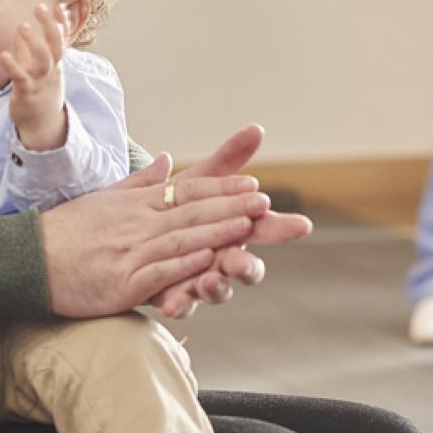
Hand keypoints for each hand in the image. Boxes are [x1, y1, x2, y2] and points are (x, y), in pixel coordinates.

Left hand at [2, 3, 70, 150]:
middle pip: (55, 46)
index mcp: (55, 63)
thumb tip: (21, 28)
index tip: (59, 5)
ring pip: (43, 60)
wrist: (42, 124)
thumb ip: (29, 48)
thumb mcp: (38, 69)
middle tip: (40, 7)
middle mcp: (51, 70)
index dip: (61, 24)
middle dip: (49, 26)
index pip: (61, 40)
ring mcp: (40, 82)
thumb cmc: (39, 91)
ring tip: (22, 26)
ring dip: (34, 42)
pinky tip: (3, 55)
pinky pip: (21, 79)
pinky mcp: (26, 93)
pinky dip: (13, 67)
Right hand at [40, 170, 278, 319]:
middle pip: (191, 212)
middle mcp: (136, 224)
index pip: (187, 192)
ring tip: (247, 226)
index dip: (222, 189)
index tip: (253, 185)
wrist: (27, 260)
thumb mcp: (103, 198)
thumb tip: (166, 161)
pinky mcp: (121, 283)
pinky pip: (158, 272)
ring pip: (181, 239)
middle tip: (264, 202)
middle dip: (231, 207)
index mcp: (136, 205)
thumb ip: (139, 183)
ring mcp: (130, 253)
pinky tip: (208, 260)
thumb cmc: (65, 232)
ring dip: (217, 232)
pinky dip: (184, 265)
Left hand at [142, 125, 313, 318]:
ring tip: (209, 282)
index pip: (262, 227)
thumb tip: (257, 128)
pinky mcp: (172, 295)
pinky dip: (179, 304)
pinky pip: (179, 303)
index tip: (302, 224)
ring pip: (216, 288)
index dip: (282, 227)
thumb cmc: (175, 211)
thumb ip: (227, 160)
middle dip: (245, 265)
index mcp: (232, 230)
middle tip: (242, 262)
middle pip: (244, 265)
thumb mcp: (196, 182)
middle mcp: (221, 257)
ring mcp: (198, 279)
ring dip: (216, 288)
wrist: (129, 236)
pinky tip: (172, 304)